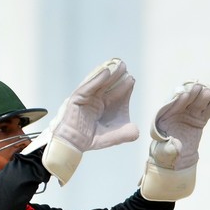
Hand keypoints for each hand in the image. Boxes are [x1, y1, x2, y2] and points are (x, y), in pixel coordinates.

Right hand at [28, 58, 139, 184]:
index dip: (124, 86)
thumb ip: (125, 134)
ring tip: (118, 65)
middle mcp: (97, 99)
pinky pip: (88, 87)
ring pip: (99, 82)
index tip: (131, 79)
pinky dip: (96, 79)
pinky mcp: (78, 98)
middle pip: (108, 84)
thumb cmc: (90, 139)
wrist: (73, 144)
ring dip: (109, 73)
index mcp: (105, 106)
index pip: (117, 93)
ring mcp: (87, 98)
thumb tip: (136, 130)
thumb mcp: (112, 137)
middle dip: (117, 75)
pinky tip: (105, 72)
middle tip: (124, 66)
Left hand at [140, 81, 209, 200]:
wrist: (178, 158)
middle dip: (192, 94)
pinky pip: (207, 112)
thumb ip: (169, 149)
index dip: (178, 100)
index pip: (170, 106)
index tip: (185, 94)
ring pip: (197, 104)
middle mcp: (176, 113)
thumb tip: (175, 145)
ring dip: (204, 97)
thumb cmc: (166, 154)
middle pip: (185, 101)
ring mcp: (189, 115)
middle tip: (199, 88)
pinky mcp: (199, 120)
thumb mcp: (164, 153)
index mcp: (163, 118)